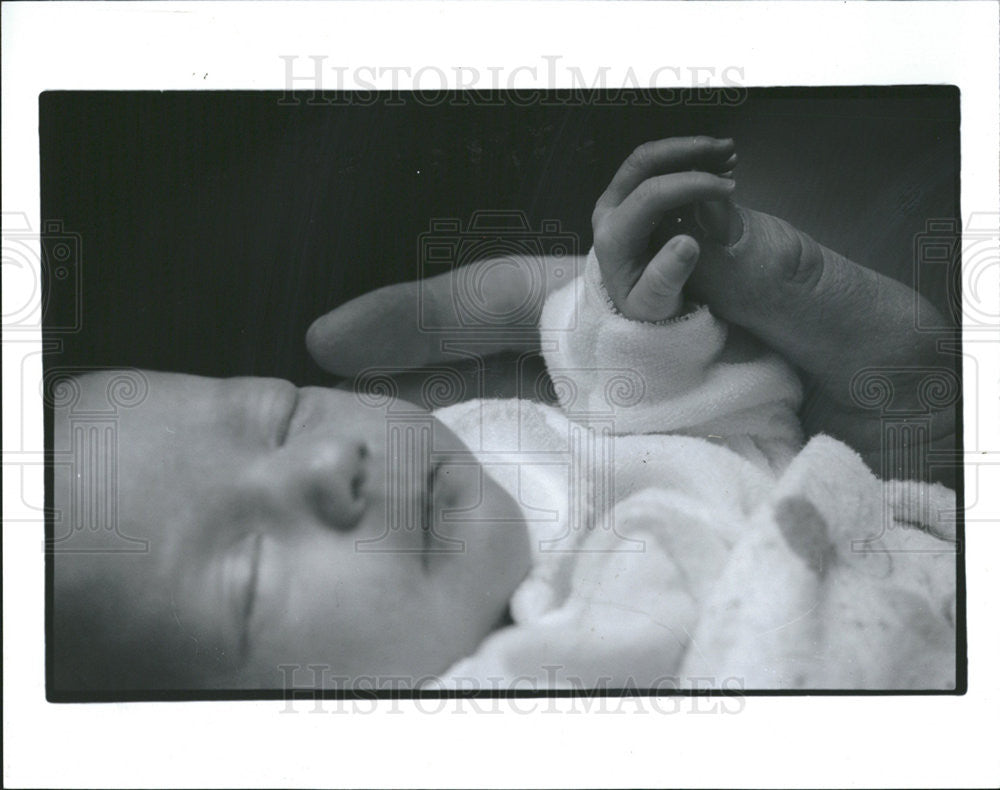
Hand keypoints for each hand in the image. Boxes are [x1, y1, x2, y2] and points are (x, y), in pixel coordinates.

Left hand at [591, 136, 737, 321]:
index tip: (727, 187)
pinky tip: (717, 163)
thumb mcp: (655, 306)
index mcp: (613, 236)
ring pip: (650, 158)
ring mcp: (617, 199)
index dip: (691, 184)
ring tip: (728, 153)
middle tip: (728, 151)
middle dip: (689, 150)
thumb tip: (686, 245)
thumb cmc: (646, 308)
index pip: (650, 195)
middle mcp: (608, 210)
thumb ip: (666, 279)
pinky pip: (656, 166)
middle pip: (644, 162)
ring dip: (690, 148)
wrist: (634, 308)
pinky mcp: (629, 196)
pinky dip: (687, 158)